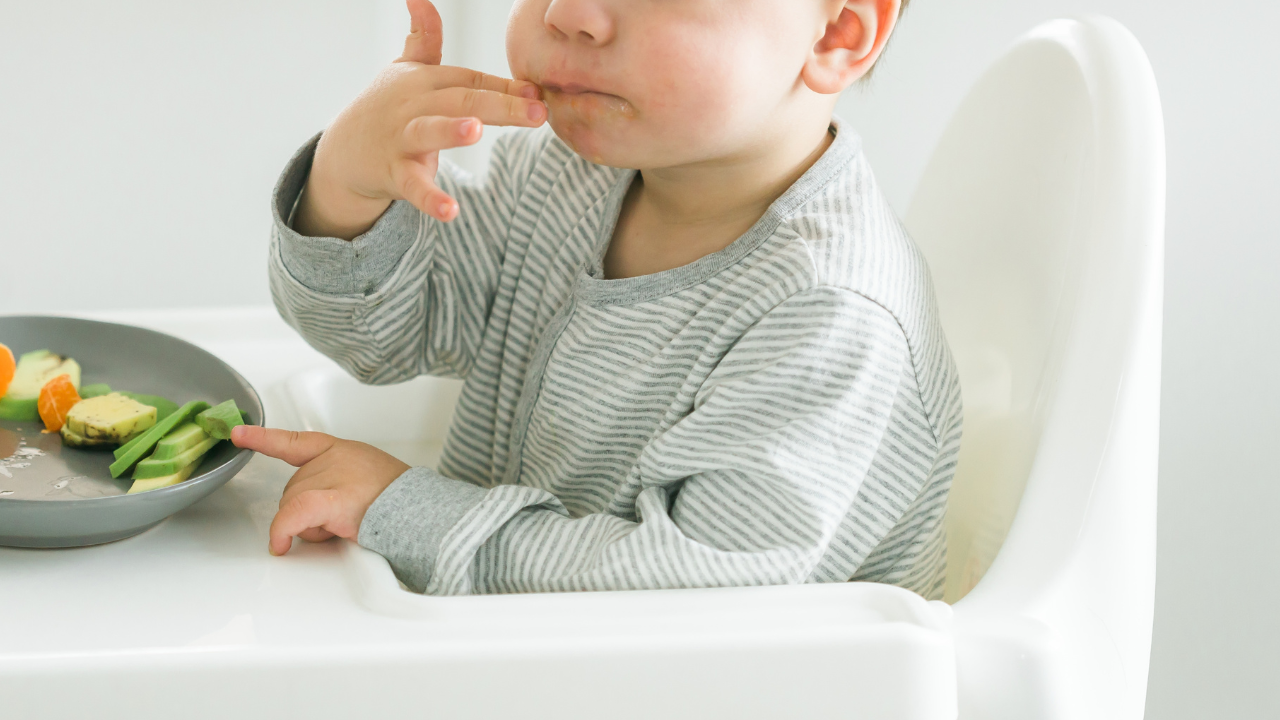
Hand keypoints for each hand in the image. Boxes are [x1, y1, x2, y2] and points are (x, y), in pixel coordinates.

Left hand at [231, 425, 410, 555]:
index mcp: (341, 450)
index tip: (238, 433)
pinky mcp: (335, 500)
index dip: (262, 438)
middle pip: (291, 489)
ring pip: (292, 506)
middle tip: (338, 521)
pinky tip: (281, 543)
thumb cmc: (400, 501)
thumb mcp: (364, 479)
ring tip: (343, 528)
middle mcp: (333, 458)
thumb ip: (333, 484)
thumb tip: (306, 514)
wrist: (424, 512)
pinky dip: (284, 529)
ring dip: (308, 526)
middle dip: (304, 512)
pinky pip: (295, 514)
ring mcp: (334, 477)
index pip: (294, 442)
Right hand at [295, 0, 546, 238]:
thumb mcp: (404, 70)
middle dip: (502, 105)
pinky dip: (431, 199)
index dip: (506, 86)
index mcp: (427, 81)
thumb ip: (423, 37)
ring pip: (429, 131)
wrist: (344, 152)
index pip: (473, 81)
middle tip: (539, 113)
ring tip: (475, 131)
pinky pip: (413, 186)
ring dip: (451, 130)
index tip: (540, 93)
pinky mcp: (392, 172)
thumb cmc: (387, 108)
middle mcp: (415, 104)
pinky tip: (451, 212)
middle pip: (462, 100)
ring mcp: (402, 137)